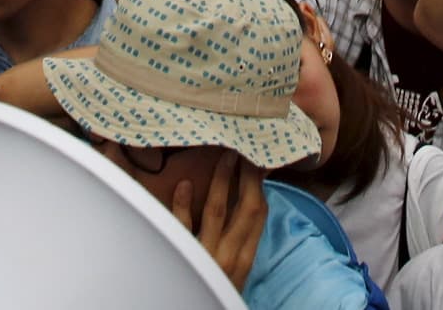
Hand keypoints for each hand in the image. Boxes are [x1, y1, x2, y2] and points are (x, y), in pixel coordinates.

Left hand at [167, 155, 265, 288]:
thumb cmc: (215, 287)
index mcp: (245, 258)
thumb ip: (238, 240)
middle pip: (244, 208)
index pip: (258, 214)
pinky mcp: (182, 259)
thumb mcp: (234, 268)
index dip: (260, 184)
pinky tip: (183, 185)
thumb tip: (244, 202)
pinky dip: (182, 205)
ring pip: (215, 212)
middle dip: (246, 176)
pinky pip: (182, 228)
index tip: (258, 159)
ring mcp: (205, 257)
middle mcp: (229, 256)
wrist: (197, 309)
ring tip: (223, 156)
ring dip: (220, 181)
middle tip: (244, 148)